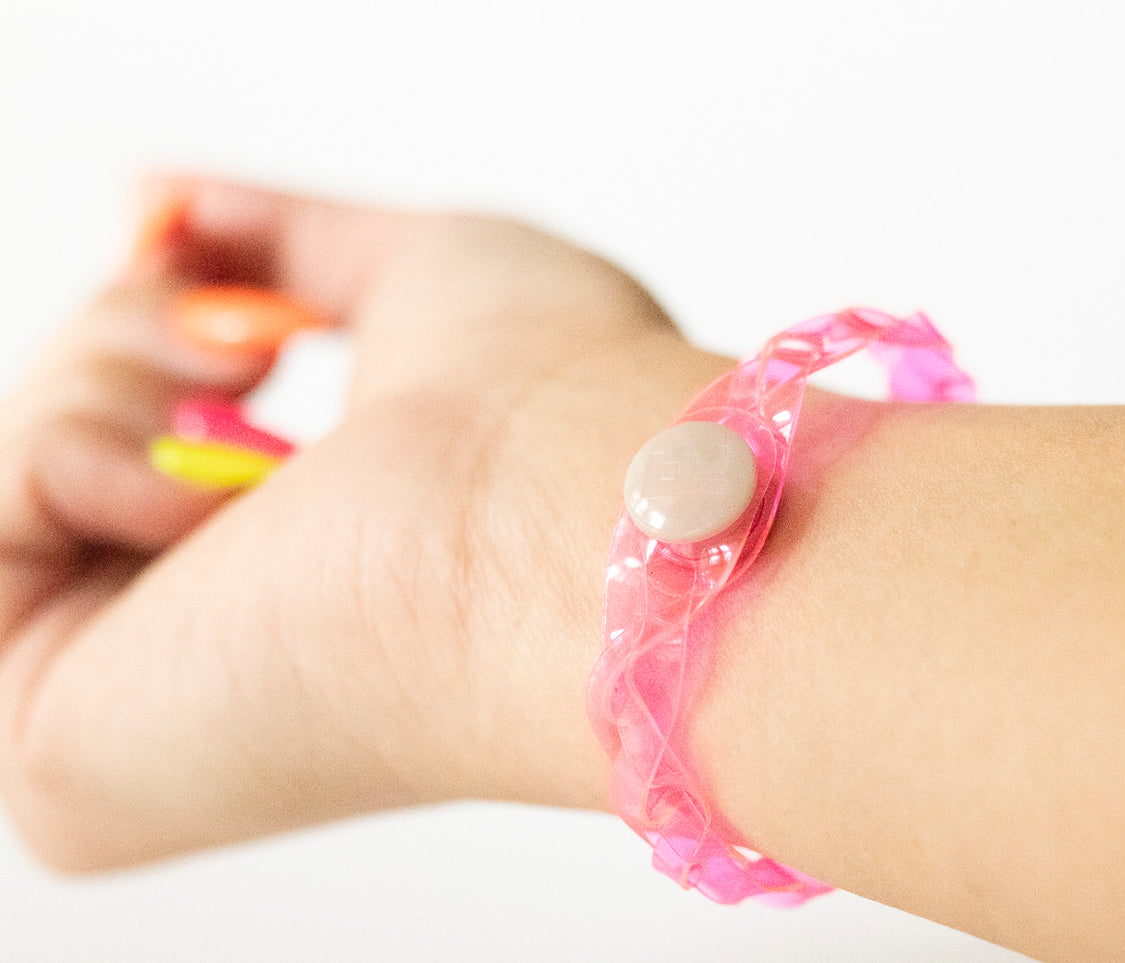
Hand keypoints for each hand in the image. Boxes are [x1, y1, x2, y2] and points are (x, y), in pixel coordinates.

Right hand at [0, 178, 728, 869]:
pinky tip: (224, 508)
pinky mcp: (60, 764)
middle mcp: (214, 653)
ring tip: (252, 419)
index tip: (199, 260)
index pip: (139, 434)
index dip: (147, 331)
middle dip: (130, 338)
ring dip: (111, 378)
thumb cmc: (553, 399)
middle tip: (258, 346)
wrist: (579, 512)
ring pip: (16, 469)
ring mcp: (134, 715)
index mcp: (294, 570)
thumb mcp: (415, 270)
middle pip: (63, 436)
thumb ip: (280, 243)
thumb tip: (162, 206)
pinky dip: (77, 459)